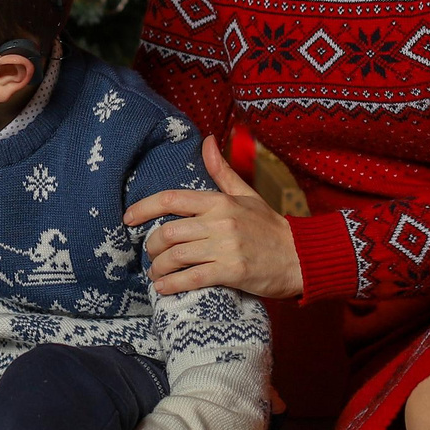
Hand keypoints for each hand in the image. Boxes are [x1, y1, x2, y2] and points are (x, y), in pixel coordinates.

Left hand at [122, 135, 304, 300]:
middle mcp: (220, 221)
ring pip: (176, 256)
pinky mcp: (232, 271)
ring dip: (158, 268)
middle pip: (168, 232)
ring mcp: (226, 247)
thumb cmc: (270, 227)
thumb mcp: (246, 194)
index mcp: (219, 201)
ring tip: (156, 274)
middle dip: (151, 246)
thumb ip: (222, 171)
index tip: (128, 219)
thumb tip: (207, 140)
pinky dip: (172, 285)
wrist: (301, 257)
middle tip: (150, 255)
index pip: (171, 199)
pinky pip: (192, 278)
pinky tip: (164, 288)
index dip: (143, 208)